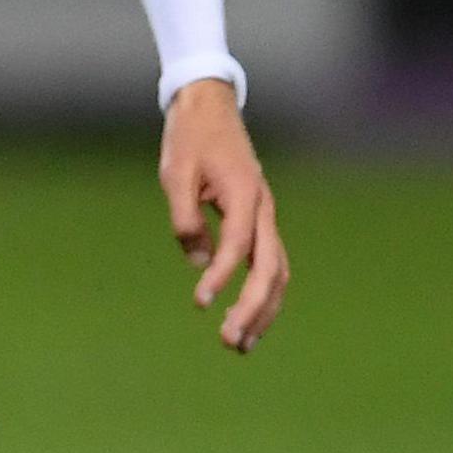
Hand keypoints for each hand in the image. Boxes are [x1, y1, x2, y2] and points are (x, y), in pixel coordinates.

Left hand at [157, 79, 286, 352]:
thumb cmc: (190, 138)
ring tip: (242, 345)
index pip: (237, 245)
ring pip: (277, 272)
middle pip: (270, 269)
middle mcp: (263, 208)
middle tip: (229, 342)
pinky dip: (263, 293)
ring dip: (263, 310)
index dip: (220, 276)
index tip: (200, 302)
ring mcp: (265, 215)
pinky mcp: (259, 220)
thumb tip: (197, 261)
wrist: (209, 107)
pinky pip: (269, 264)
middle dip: (253, 309)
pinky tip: (247, 318)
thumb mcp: (175, 173)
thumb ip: (185, 217)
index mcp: (244, 194)